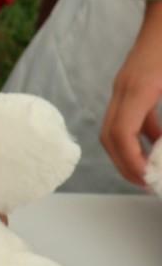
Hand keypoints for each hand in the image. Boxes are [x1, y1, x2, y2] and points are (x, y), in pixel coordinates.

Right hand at [100, 1, 161, 185]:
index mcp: (140, 88)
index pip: (121, 134)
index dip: (131, 162)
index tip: (148, 179)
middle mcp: (125, 88)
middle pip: (109, 135)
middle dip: (124, 164)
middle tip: (145, 183)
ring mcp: (125, 84)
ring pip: (114, 127)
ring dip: (127, 151)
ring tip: (149, 169)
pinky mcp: (131, 82)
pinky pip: (125, 114)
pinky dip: (137, 134)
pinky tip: (158, 142)